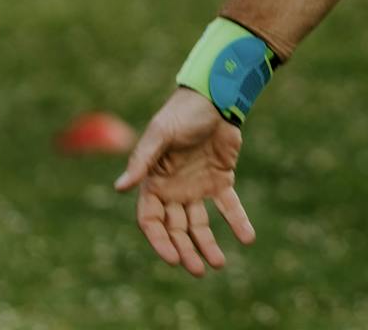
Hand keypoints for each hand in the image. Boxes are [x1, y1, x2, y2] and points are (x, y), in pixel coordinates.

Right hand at [115, 88, 255, 275]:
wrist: (215, 97)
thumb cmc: (181, 113)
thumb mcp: (160, 135)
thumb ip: (142, 161)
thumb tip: (119, 188)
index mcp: (154, 182)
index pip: (151, 221)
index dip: (160, 241)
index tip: (173, 257)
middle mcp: (174, 190)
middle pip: (176, 230)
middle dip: (185, 251)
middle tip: (197, 270)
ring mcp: (197, 187)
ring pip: (201, 225)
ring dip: (208, 245)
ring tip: (219, 264)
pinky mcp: (221, 180)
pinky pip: (229, 206)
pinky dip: (238, 222)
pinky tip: (248, 238)